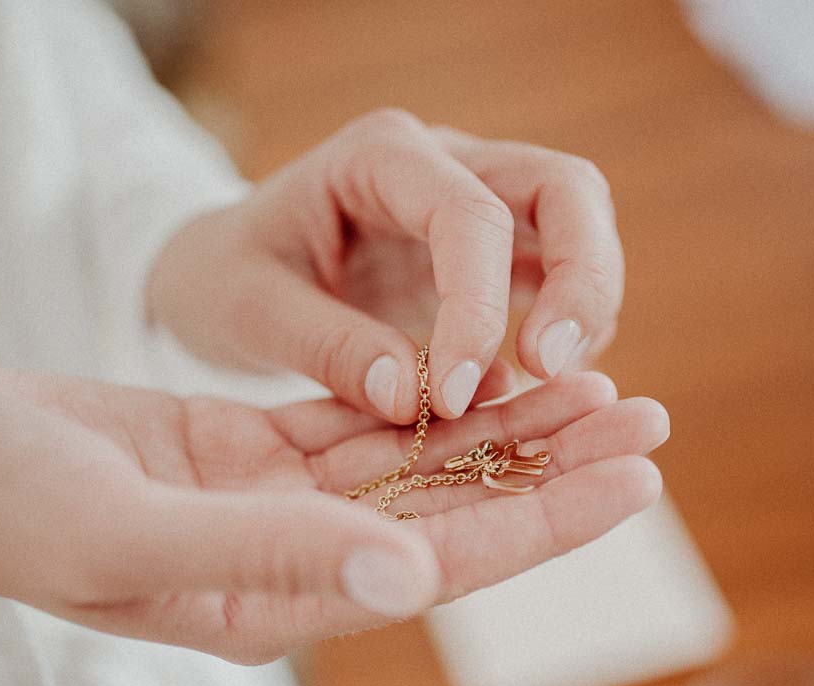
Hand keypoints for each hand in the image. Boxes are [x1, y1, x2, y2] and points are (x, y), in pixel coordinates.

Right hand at [0, 356, 666, 663]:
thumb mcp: (127, 534)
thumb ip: (267, 555)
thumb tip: (406, 581)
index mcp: (272, 608)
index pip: (439, 567)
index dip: (542, 520)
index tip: (635, 478)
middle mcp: (288, 567)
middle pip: (449, 517)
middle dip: (550, 468)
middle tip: (649, 418)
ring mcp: (270, 511)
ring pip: (415, 467)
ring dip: (502, 426)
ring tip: (593, 384)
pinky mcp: (245, 455)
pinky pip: (361, 427)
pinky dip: (427, 398)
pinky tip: (488, 368)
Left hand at [150, 109, 623, 423]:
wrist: (227, 271)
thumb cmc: (227, 278)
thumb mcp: (246, 311)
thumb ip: (325, 347)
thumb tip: (416, 400)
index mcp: (379, 157)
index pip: (468, 213)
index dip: (479, 305)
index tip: (456, 397)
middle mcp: (447, 164)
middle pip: (566, 190)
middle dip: (582, 281)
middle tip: (553, 372)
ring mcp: (483, 204)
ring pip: (582, 229)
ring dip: (587, 309)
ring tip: (549, 390)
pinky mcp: (500, 258)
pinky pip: (564, 281)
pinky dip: (570, 335)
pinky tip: (535, 394)